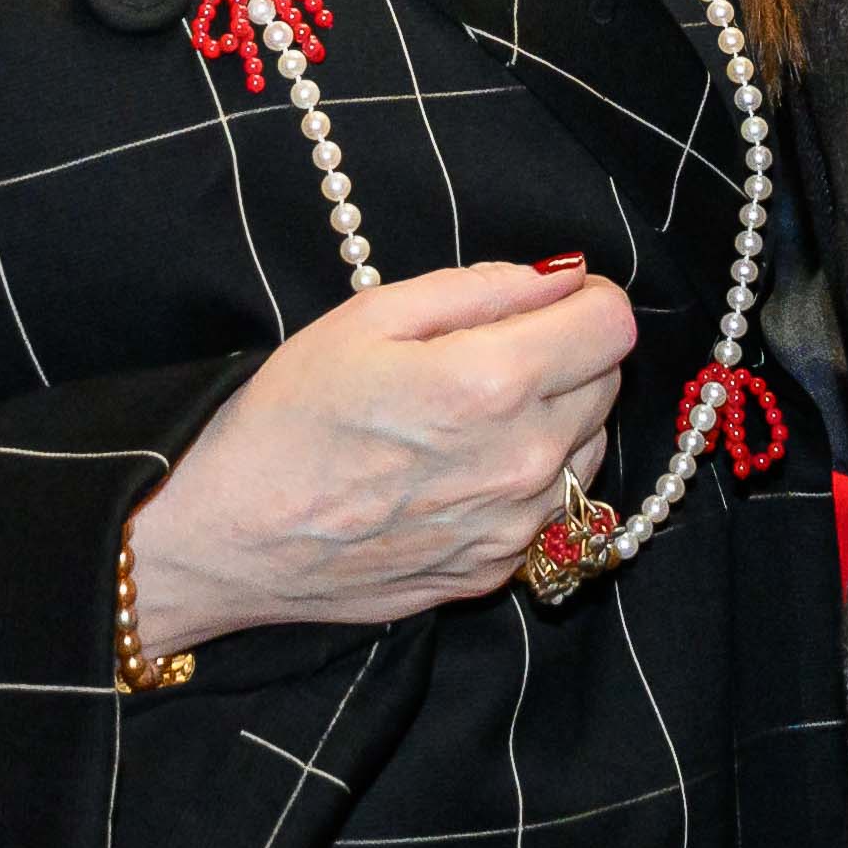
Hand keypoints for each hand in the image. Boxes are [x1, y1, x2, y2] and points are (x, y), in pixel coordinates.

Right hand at [117, 260, 637, 661]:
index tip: (548, 300)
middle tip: (489, 353)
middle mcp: (524, 462)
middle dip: (567, 355)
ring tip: (471, 416)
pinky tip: (459, 471)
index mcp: (493, 383)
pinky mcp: (496, 572)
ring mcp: (515, 528)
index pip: (615, 325)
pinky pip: (552, 510)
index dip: (586, 298)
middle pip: (609, 383)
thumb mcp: (370, 316)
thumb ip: (483, 288)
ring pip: (589, 448)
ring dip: (555, 420)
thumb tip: (564, 275)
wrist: (232, 537)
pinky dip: (528, 482)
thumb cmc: (289, 417)